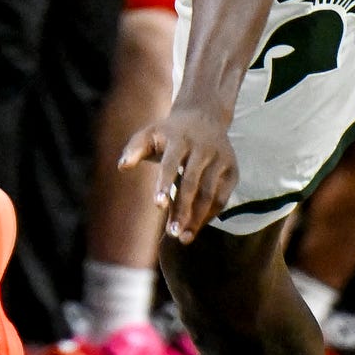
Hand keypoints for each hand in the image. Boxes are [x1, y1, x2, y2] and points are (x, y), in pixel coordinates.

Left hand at [121, 108, 241, 242]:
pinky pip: (223, 198)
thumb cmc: (170, 132)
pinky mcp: (232, 170)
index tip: (158, 205)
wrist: (205, 116)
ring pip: (210, 194)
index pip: (171, 164)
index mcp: (179, 139)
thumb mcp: (150, 134)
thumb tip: (122, 167)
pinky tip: (196, 227)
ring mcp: (220, 159)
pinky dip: (210, 214)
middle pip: (192, 183)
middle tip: (172, 233)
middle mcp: (203, 148)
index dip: (164, 184)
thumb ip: (134, 149)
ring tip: (184, 238)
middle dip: (182, 210)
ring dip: (197, 218)